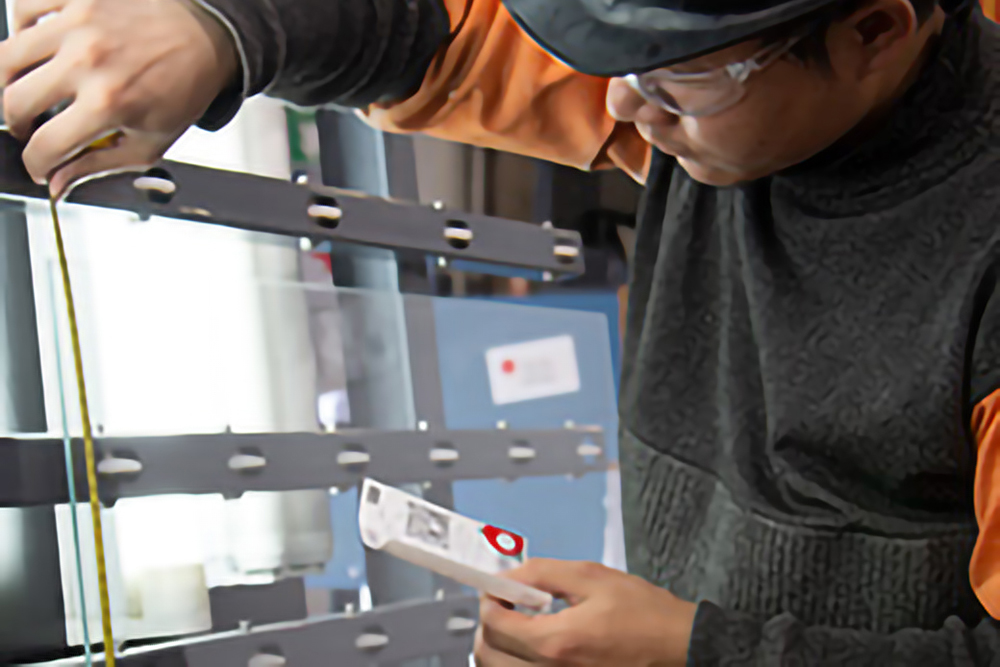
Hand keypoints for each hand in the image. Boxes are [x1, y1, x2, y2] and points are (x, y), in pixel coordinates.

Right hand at [0, 0, 238, 194]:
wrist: (206, 38)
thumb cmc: (184, 88)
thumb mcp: (150, 142)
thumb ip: (98, 165)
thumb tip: (57, 184)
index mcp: (109, 102)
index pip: (44, 145)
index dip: (36, 164)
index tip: (39, 164)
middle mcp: (88, 60)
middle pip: (14, 102)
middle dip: (19, 125)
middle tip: (34, 129)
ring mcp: (79, 24)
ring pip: (7, 57)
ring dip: (12, 82)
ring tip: (34, 91)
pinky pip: (22, 9)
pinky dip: (22, 31)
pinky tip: (39, 49)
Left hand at [474, 559, 696, 666]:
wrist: (679, 646)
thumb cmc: (645, 614)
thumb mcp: (592, 577)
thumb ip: (542, 573)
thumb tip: (508, 576)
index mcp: (557, 642)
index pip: (495, 625)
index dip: (490, 600)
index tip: (498, 589)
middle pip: (488, 655)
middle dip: (491, 623)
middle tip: (508, 604)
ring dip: (501, 645)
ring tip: (523, 623)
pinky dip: (518, 662)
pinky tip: (537, 642)